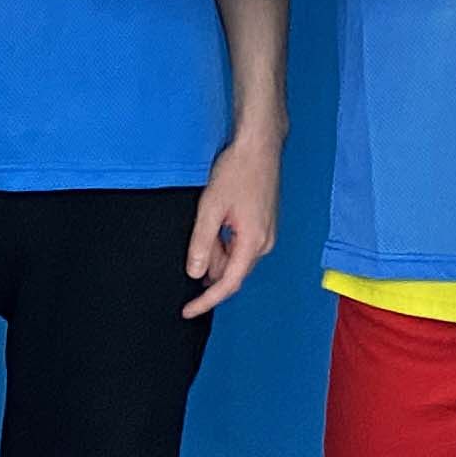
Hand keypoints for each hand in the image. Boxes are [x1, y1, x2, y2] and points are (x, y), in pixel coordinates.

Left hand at [182, 135, 279, 317]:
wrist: (260, 145)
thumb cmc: (237, 171)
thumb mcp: (211, 207)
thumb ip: (203, 243)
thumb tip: (196, 272)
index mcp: (253, 242)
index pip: (228, 283)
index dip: (206, 300)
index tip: (187, 311)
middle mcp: (265, 243)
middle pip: (232, 272)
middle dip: (210, 268)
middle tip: (193, 245)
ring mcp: (267, 234)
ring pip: (236, 258)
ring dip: (217, 253)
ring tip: (206, 223)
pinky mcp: (264, 225)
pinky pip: (241, 245)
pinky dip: (225, 243)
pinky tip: (215, 223)